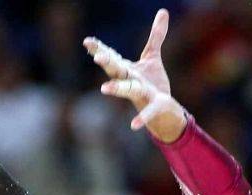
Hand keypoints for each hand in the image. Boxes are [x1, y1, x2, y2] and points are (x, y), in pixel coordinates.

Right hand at [84, 8, 185, 141]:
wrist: (162, 110)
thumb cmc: (152, 83)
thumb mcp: (152, 57)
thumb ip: (156, 35)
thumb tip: (163, 11)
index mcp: (127, 69)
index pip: (111, 57)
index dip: (100, 50)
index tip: (88, 42)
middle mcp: (130, 80)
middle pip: (116, 70)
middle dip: (107, 63)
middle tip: (97, 57)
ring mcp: (141, 93)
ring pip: (127, 89)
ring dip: (116, 89)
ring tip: (104, 89)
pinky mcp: (154, 104)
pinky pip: (148, 111)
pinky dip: (142, 118)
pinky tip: (134, 126)